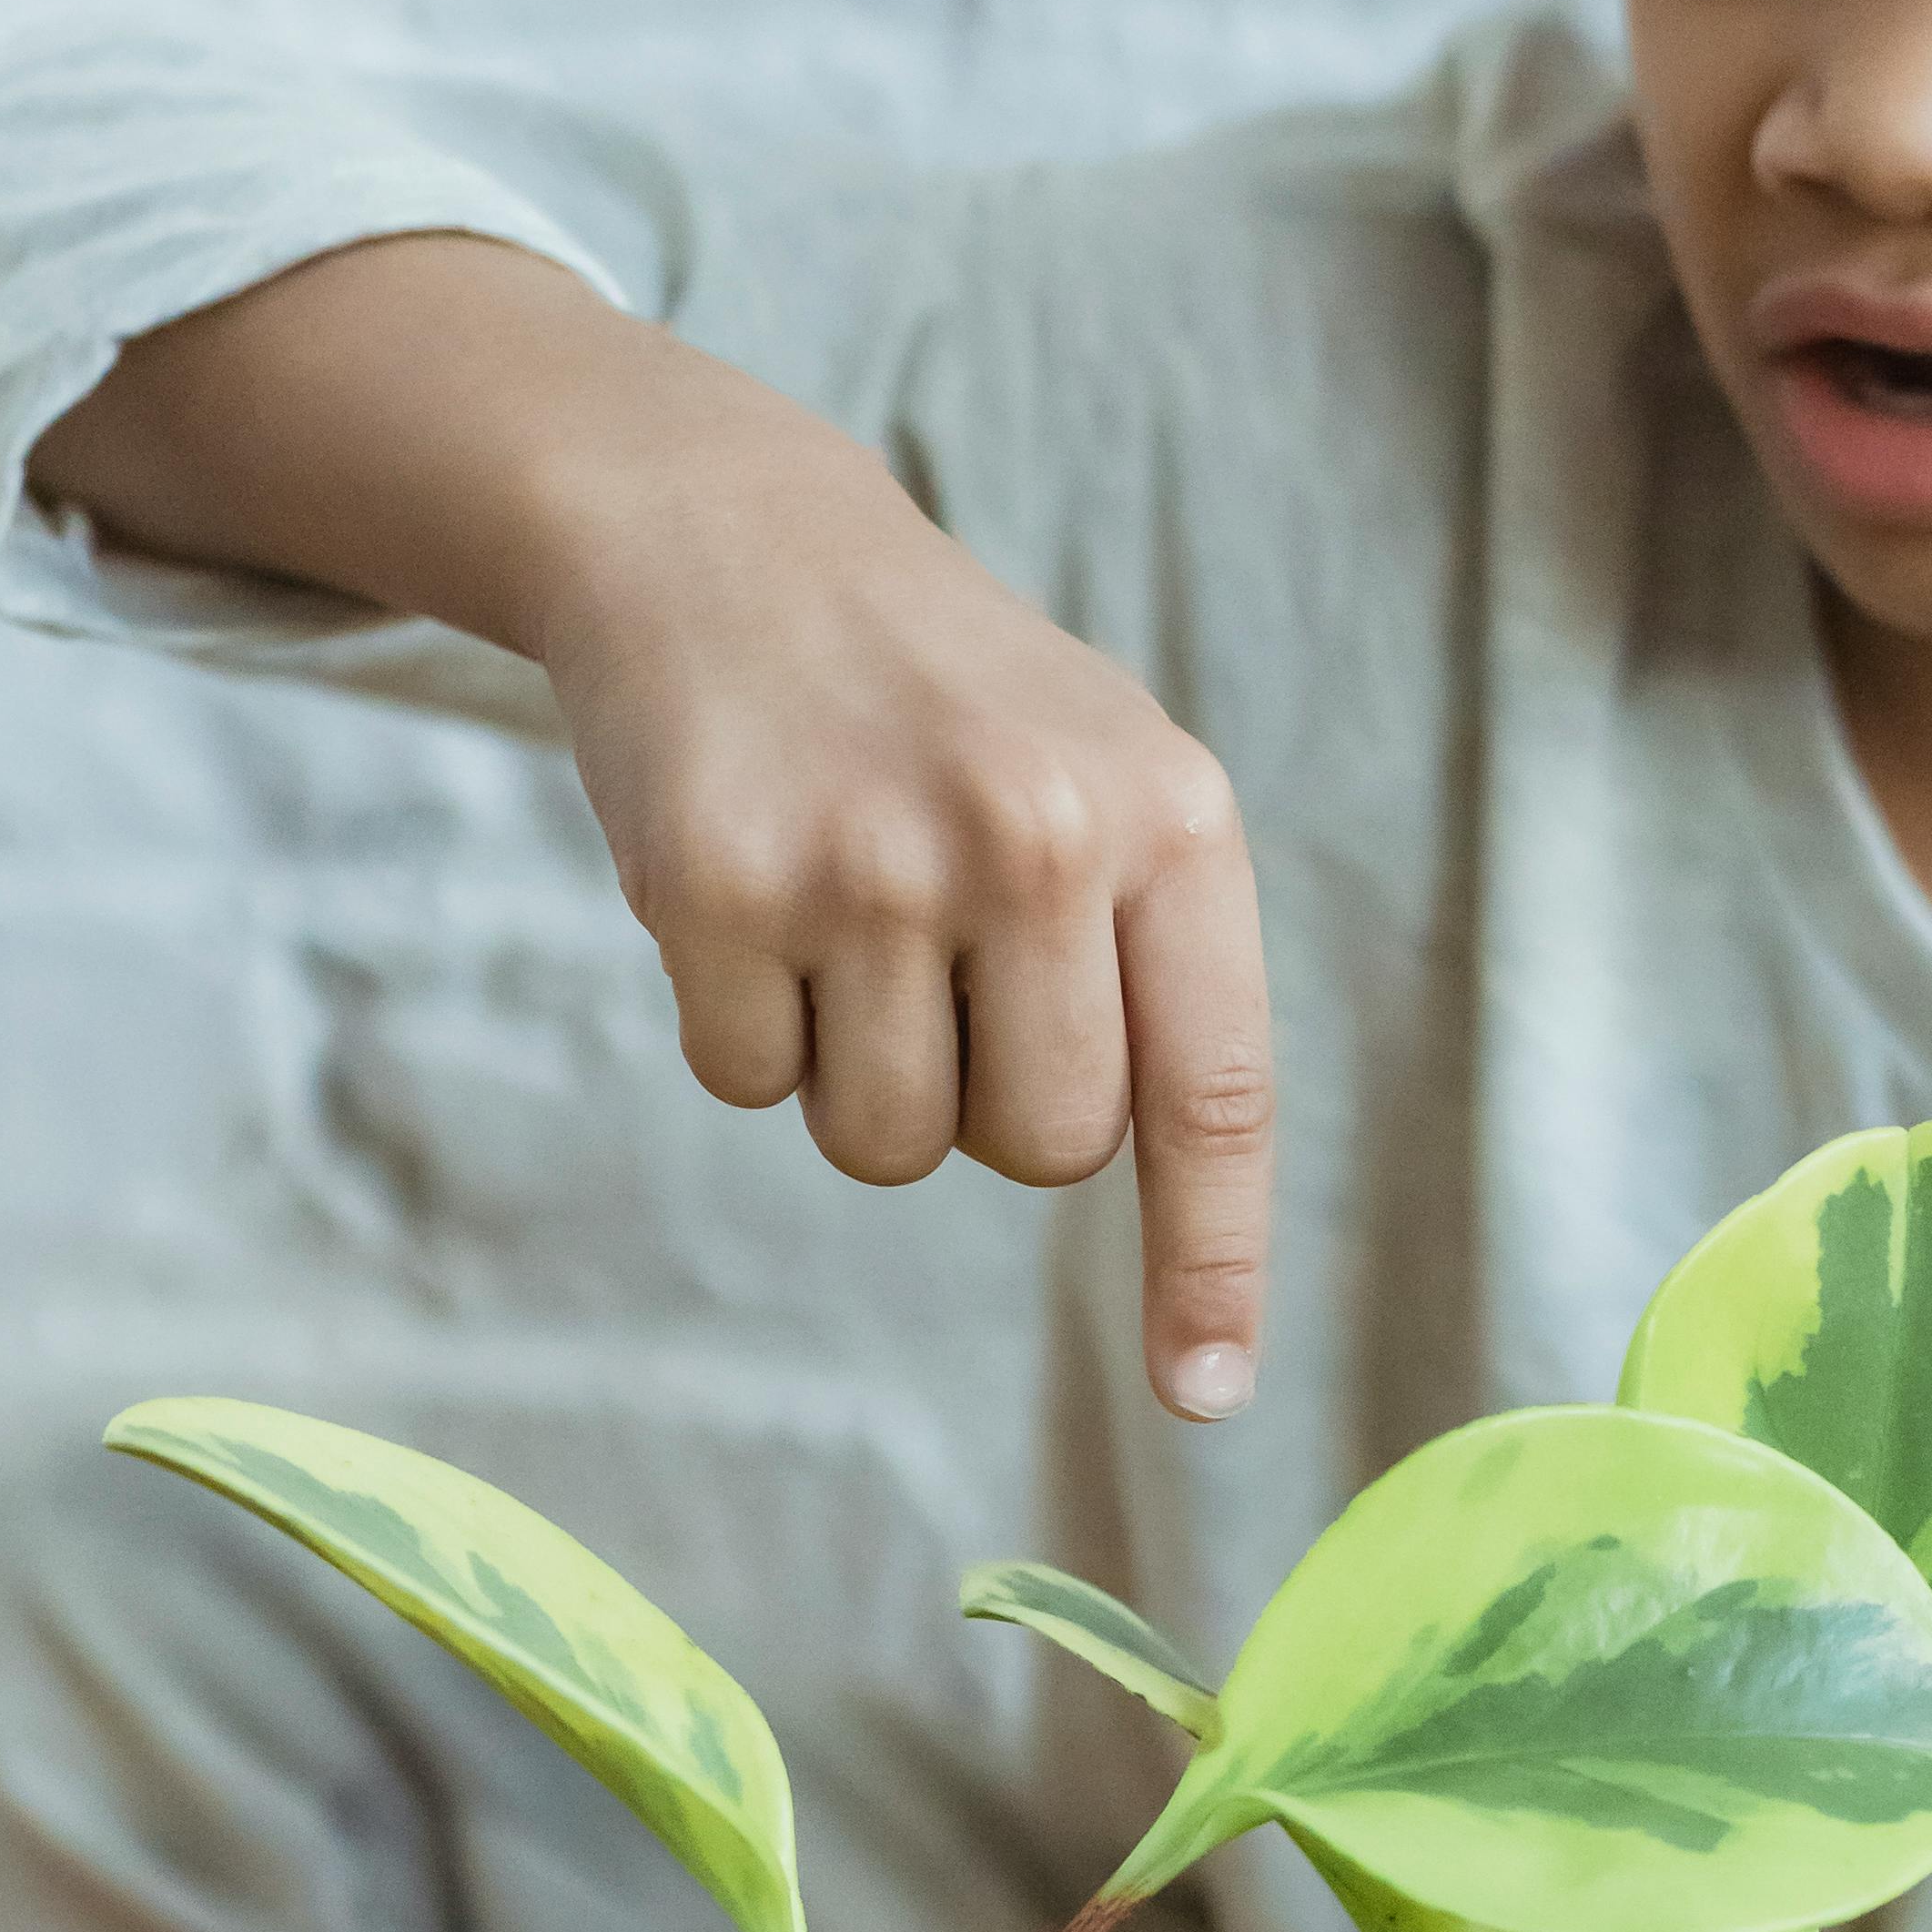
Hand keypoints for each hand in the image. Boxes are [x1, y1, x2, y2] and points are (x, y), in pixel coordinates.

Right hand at [34, 237, 1273, 1419]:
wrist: (730, 537)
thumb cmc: (950, 706)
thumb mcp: (1111, 783)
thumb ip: (1164, 977)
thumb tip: (1205, 1260)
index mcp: (1168, 815)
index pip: (1212, 1094)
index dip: (1213, 1264)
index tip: (1208, 1395)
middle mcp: (1035, 834)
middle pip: (1043, 1149)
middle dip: (993, 1107)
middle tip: (951, 969)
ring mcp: (870, 861)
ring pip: (891, 1144)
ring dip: (864, 1073)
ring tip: (852, 915)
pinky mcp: (718, 885)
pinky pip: (753, 1086)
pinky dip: (750, 1027)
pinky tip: (757, 894)